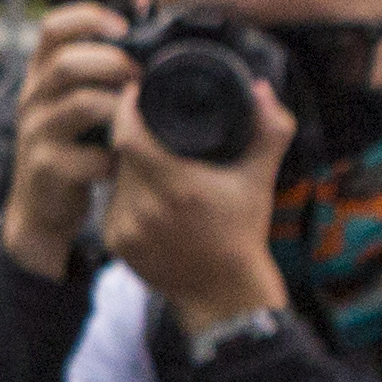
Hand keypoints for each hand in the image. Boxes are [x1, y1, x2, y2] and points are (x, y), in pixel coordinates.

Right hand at [0, 5, 135, 276]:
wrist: (40, 209)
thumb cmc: (71, 146)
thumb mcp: (75, 99)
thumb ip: (101, 63)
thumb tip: (144, 4)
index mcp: (41, 75)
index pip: (52, 27)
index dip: (88, 18)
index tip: (123, 27)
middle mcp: (33, 99)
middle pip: (66, 62)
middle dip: (114, 64)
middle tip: (141, 77)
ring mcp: (36, 134)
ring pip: (80, 105)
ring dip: (118, 107)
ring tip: (137, 116)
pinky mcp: (47, 170)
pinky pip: (89, 156)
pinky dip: (114, 157)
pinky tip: (122, 161)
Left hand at [98, 58, 282, 332]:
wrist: (223, 293)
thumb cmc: (242, 233)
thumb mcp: (260, 180)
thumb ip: (269, 130)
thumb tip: (259, 88)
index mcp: (178, 187)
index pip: (129, 135)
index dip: (126, 108)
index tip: (135, 91)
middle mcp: (147, 208)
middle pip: (122, 153)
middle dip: (132, 135)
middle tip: (149, 124)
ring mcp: (128, 228)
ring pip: (115, 178)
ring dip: (127, 165)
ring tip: (151, 161)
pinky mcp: (117, 243)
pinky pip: (112, 203)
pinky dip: (125, 193)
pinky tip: (145, 192)